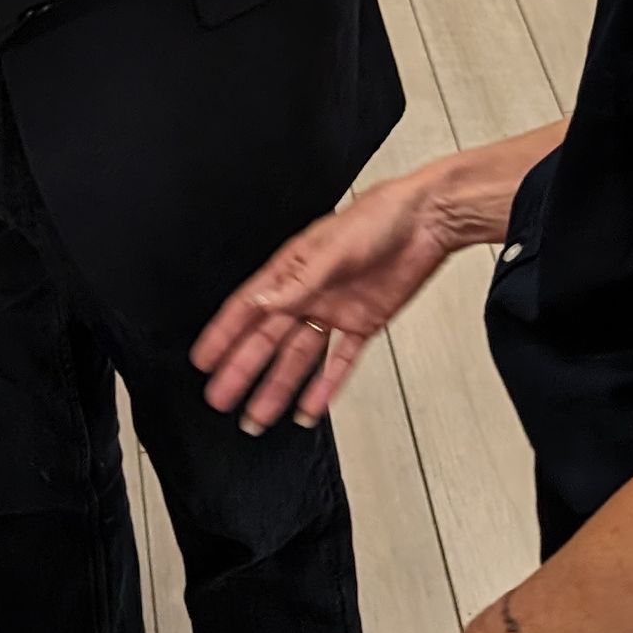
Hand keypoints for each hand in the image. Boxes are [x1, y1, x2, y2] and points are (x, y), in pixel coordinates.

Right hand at [194, 168, 459, 429]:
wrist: (428, 223)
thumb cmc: (379, 217)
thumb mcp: (333, 248)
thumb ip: (298, 282)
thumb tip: (263, 304)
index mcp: (293, 270)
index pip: (248, 308)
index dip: (224, 334)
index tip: (204, 360)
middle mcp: (310, 293)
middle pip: (268, 339)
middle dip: (243, 370)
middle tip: (221, 397)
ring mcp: (335, 311)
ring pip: (299, 358)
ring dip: (278, 387)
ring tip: (259, 415)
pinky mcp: (364, 324)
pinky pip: (340, 362)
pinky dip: (326, 387)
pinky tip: (310, 407)